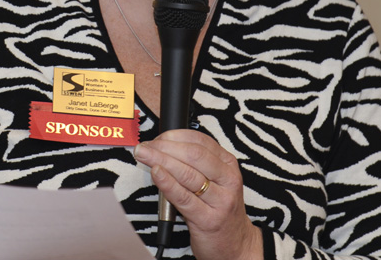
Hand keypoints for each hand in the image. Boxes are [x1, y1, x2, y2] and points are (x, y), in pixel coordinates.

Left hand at [134, 130, 262, 259]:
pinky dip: (168, 183)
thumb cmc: (220, 210)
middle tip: (144, 147)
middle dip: (165, 147)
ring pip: (188, 174)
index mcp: (228, 165)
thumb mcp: (216, 181)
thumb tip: (163, 148)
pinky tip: (156, 174)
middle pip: (194, 155)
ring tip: (144, 156)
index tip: (157, 138)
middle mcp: (227, 180)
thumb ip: (196, 165)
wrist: (236, 245)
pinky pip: (184, 198)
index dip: (175, 136)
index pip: (201, 141)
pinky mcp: (208, 220)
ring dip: (161, 161)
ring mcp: (220, 200)